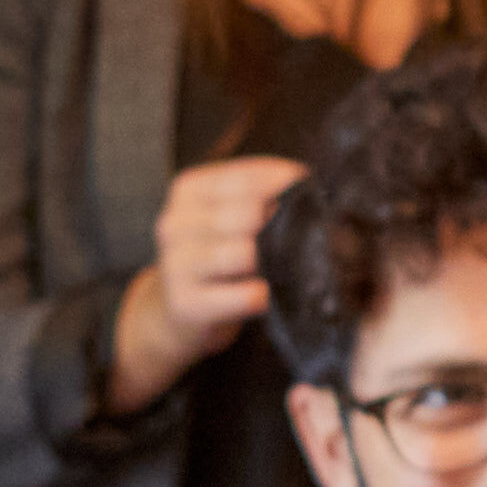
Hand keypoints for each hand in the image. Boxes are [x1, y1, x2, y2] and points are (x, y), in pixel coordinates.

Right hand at [109, 155, 314, 412]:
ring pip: (245, 253)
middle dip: (281, 226)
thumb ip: (259, 195)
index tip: (310, 193)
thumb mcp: (229, 216)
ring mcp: (176, 264)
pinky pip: (244, 296)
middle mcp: (175, 222)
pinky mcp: (186, 303)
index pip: (249, 177)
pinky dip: (263, 295)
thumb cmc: (217, 256)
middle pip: (249, 213)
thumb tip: (305, 184)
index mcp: (189, 190)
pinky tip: (266, 295)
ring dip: (273, 262)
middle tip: (302, 239)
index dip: (287, 185)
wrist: (180, 309)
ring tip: (283, 268)